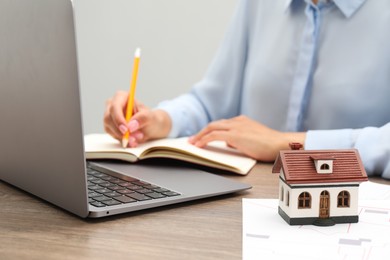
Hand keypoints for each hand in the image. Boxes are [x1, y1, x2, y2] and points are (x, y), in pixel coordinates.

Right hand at [104, 91, 171, 146]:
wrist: (150, 127)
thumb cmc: (149, 118)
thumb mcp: (150, 117)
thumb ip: (142, 118)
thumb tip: (130, 126)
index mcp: (121, 97)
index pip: (115, 107)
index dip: (118, 119)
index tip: (126, 130)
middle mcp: (112, 105)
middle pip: (108, 118)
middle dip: (121, 131)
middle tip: (134, 138)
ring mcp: (110, 117)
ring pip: (109, 129)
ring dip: (123, 137)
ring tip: (137, 138)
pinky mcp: (110, 128)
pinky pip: (113, 136)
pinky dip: (123, 140)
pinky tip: (133, 141)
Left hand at [189, 115, 305, 161]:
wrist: (280, 144)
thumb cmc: (270, 145)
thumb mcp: (252, 140)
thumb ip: (240, 139)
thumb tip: (229, 144)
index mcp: (242, 121)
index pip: (221, 124)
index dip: (210, 130)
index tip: (202, 136)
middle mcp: (237, 121)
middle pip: (214, 124)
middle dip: (201, 132)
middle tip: (192, 139)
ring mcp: (236, 127)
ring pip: (211, 128)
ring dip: (199, 135)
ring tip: (192, 143)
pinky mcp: (235, 135)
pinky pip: (214, 135)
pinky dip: (204, 140)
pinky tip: (199, 145)